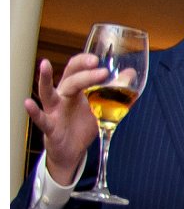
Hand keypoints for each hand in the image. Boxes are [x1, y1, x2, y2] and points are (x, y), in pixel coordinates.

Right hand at [24, 53, 109, 185]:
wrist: (73, 150)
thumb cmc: (84, 124)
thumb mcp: (101, 107)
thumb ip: (115, 91)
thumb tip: (130, 74)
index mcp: (74, 89)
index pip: (76, 69)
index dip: (85, 61)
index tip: (98, 58)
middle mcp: (62, 96)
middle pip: (69, 78)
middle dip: (82, 70)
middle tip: (95, 63)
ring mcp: (54, 110)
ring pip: (48, 92)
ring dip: (45, 78)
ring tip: (44, 65)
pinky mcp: (50, 127)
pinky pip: (41, 118)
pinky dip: (34, 111)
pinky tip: (28, 103)